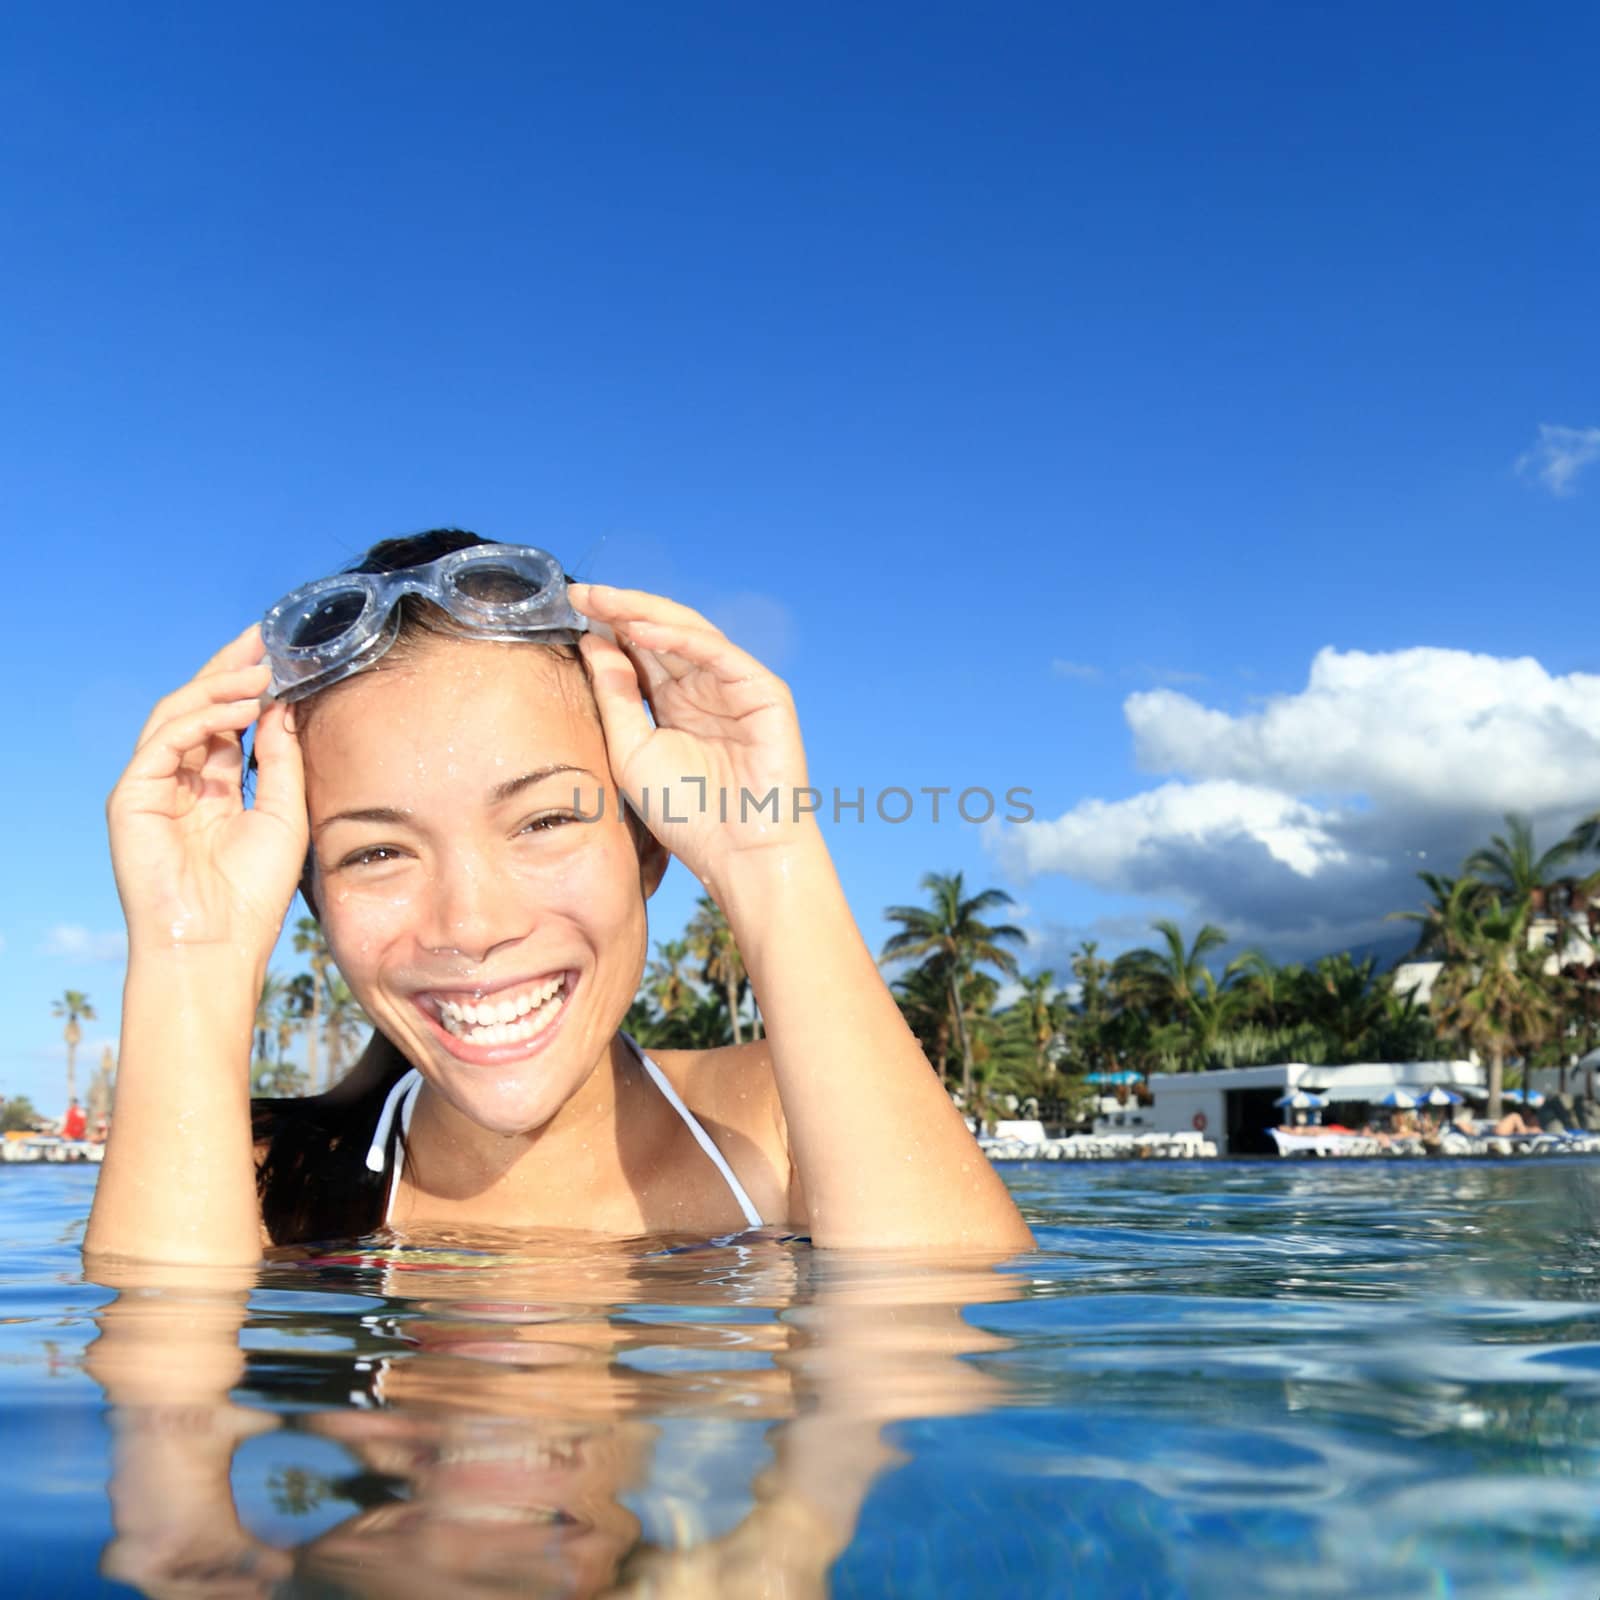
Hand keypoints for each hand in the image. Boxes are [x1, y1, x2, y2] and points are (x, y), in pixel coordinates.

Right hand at [108, 625, 306, 957]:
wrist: (218, 941)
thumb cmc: (254, 891)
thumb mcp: (285, 812)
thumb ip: (282, 759)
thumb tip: (282, 704)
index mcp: (216, 786)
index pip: (227, 721)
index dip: (247, 684)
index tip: (277, 651)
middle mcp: (181, 781)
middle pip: (199, 708)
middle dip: (228, 670)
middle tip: (261, 639)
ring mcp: (152, 787)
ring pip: (178, 716)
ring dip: (218, 689)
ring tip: (259, 672)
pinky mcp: (132, 797)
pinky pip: (165, 742)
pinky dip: (201, 720)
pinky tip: (239, 710)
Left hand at [570, 584, 814, 885]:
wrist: (736, 851)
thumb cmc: (687, 812)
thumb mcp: (631, 750)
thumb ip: (615, 695)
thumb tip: (592, 641)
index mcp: (674, 700)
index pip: (638, 650)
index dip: (607, 626)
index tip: (569, 606)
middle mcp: (704, 686)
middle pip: (660, 632)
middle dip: (620, 609)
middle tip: (582, 593)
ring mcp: (735, 685)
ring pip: (688, 632)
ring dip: (645, 614)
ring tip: (605, 602)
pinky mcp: (763, 690)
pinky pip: (717, 652)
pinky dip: (680, 638)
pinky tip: (642, 631)